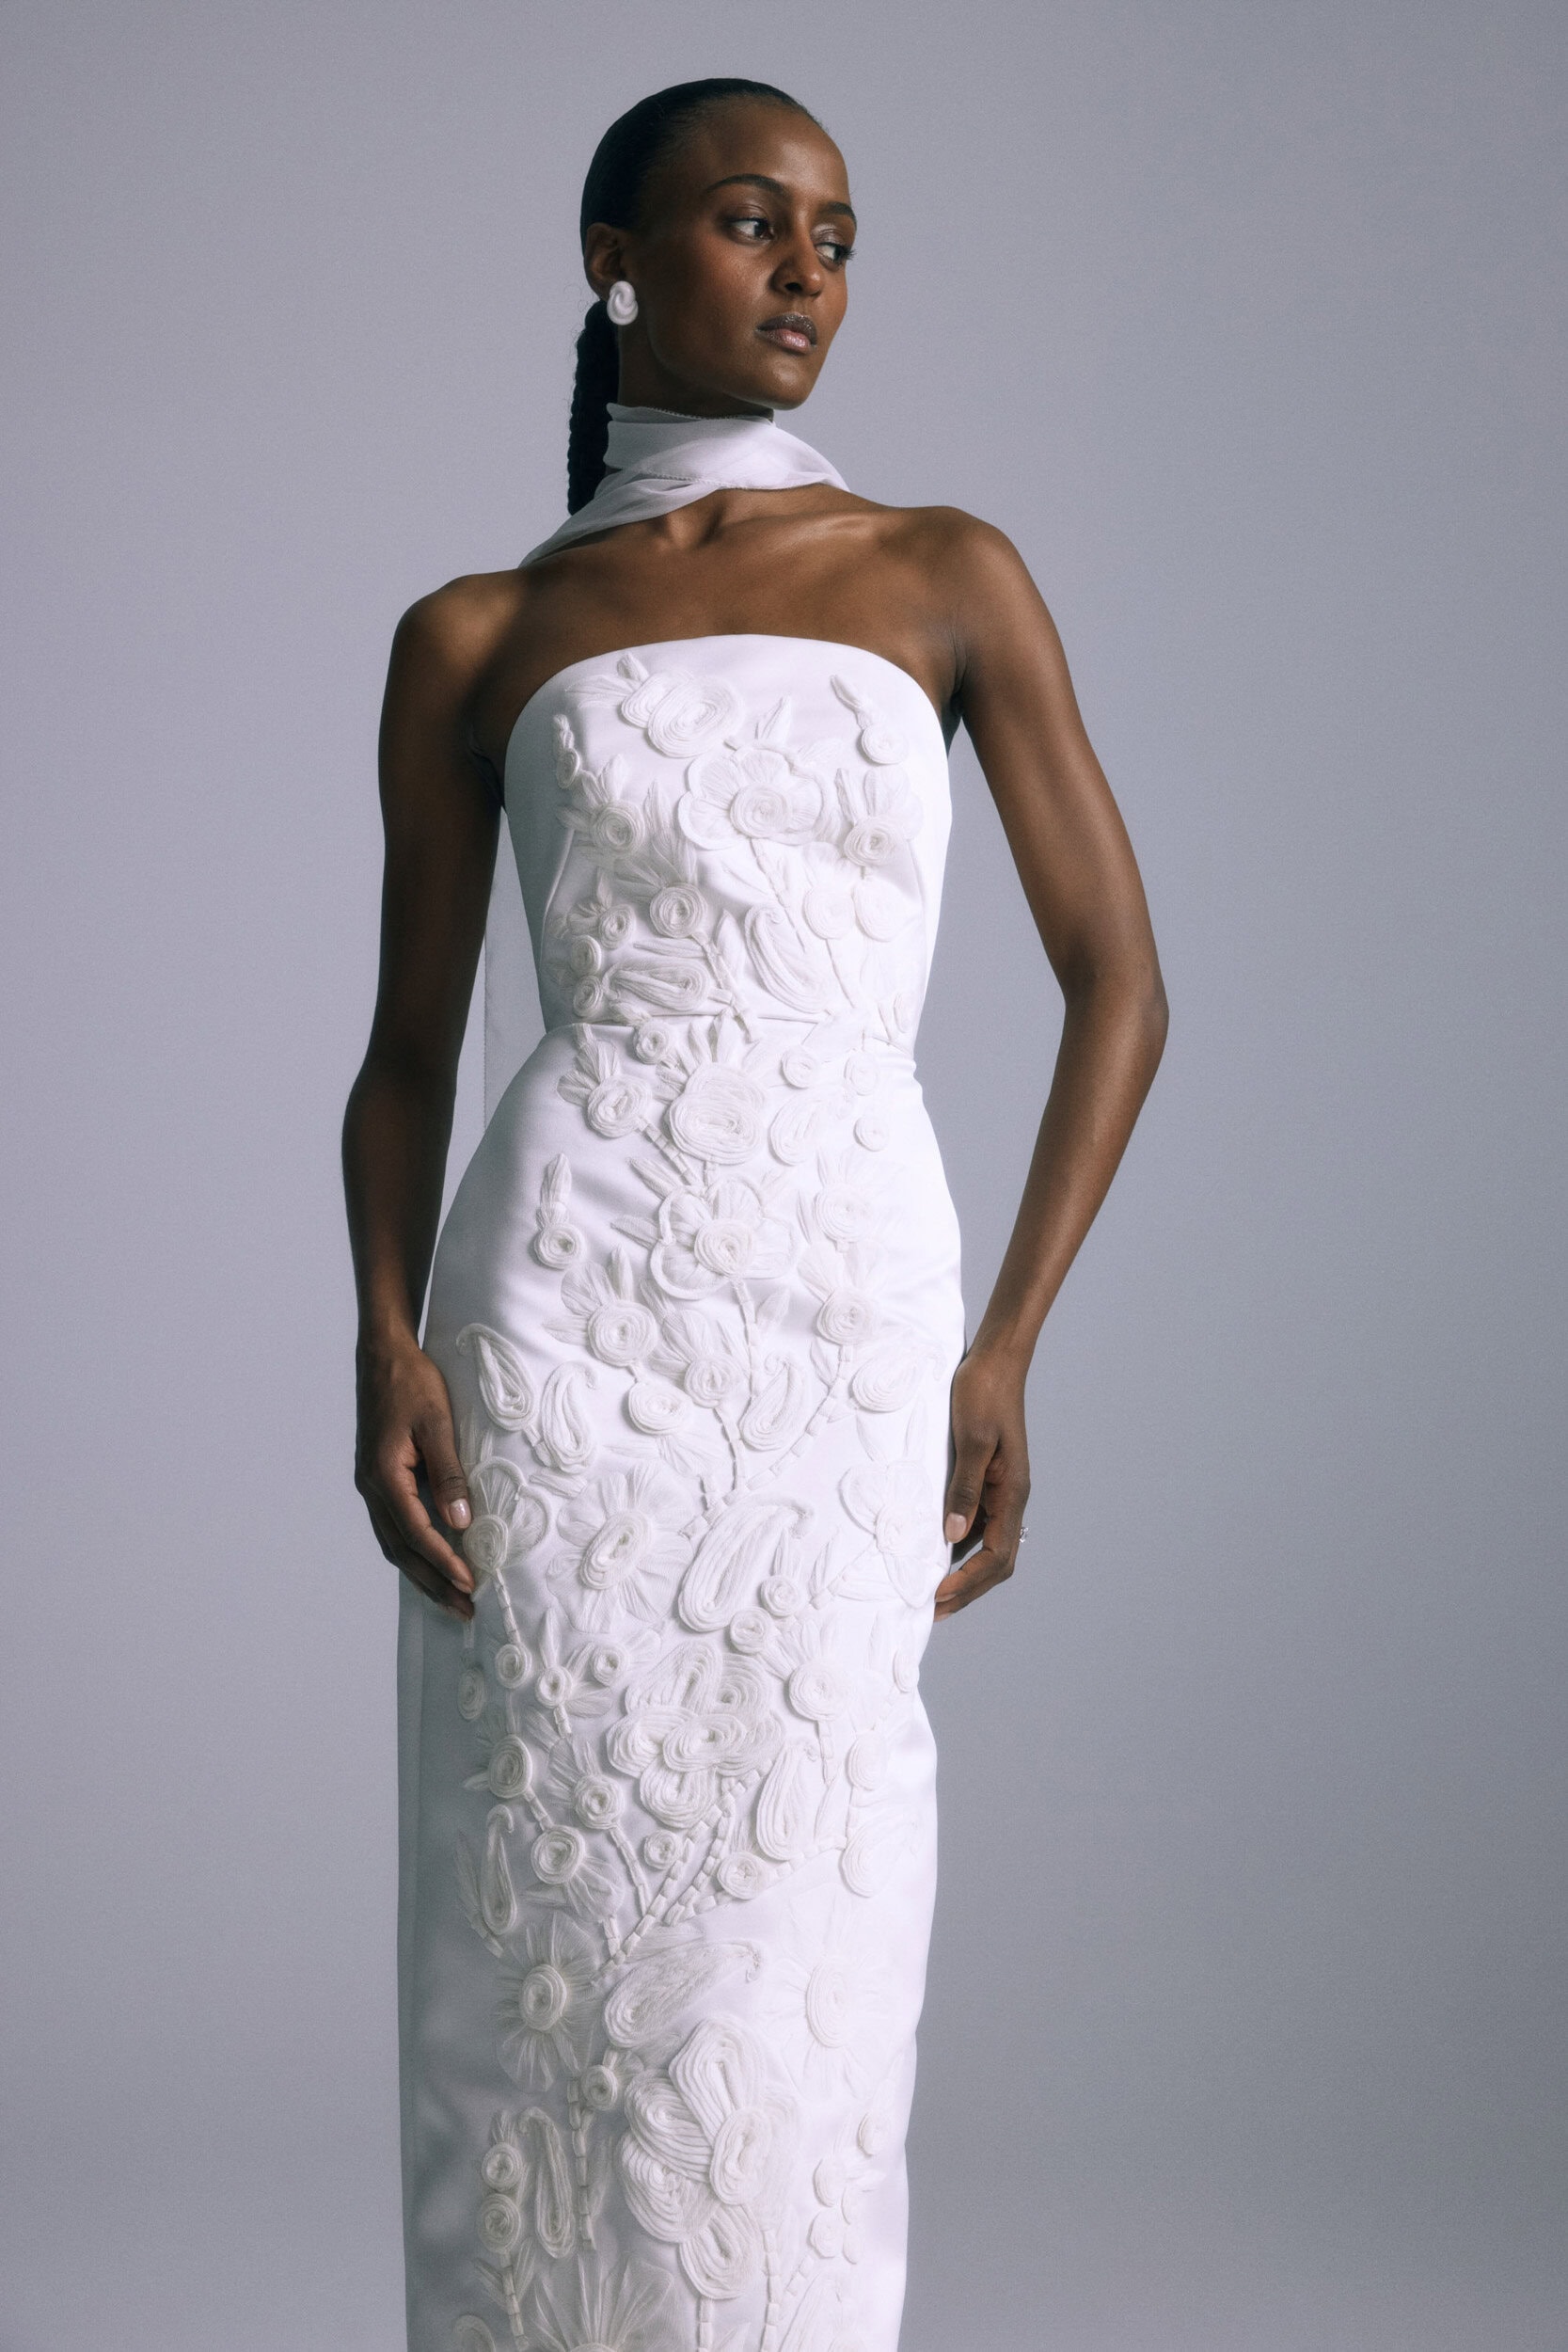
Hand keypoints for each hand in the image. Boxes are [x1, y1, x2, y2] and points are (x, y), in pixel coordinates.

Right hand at [354, 1337, 475, 1619]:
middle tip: (464, 1610)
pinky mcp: (377, 1479)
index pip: (416, 1532)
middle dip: (433, 1583)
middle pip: (401, 1550)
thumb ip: (448, 1473)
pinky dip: (412, 1551)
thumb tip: (460, 1523)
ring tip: (451, 1598)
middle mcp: (371, 1487)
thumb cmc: (413, 1384)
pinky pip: (393, 1526)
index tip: (470, 1584)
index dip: (444, 1561)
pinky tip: (431, 1563)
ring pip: (393, 1543)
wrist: (383, 1356)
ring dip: (422, 1573)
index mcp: (383, 1475)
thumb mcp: (437, 1424)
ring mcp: (370, 1485)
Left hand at [935, 1344, 1030, 1620]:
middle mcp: (1010, 1497)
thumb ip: (964, 1487)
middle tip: (932, 1611)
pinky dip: (955, 1542)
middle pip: (996, 1561)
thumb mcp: (973, 1440)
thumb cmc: (985, 1392)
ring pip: (985, 1544)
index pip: (997, 1557)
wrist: (996, 1358)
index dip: (969, 1584)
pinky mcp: (986, 1476)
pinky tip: (931, 1547)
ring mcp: (1000, 1488)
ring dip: (961, 1570)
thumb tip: (952, 1535)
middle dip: (967, 1590)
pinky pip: (974, 1521)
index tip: (937, 1600)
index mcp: (1013, 1492)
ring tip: (928, 1590)